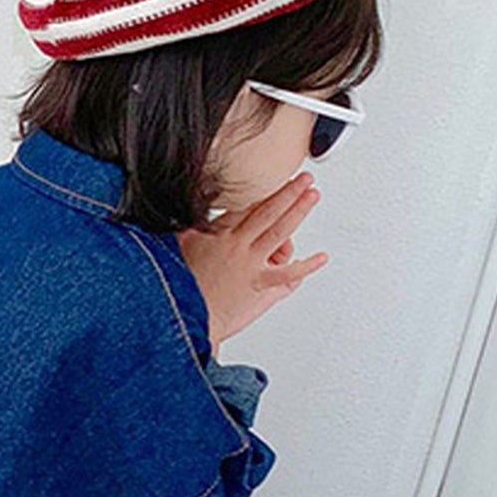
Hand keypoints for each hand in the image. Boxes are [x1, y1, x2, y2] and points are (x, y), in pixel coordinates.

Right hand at [175, 172, 326, 344]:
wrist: (186, 317)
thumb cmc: (179, 288)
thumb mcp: (176, 248)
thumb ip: (184, 229)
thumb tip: (180, 216)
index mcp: (217, 236)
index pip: (245, 207)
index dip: (261, 191)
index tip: (272, 180)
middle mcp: (238, 246)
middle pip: (269, 212)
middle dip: (288, 192)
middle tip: (304, 179)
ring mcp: (251, 265)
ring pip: (282, 231)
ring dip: (299, 211)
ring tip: (313, 196)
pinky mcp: (259, 285)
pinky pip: (288, 274)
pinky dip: (307, 266)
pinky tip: (320, 257)